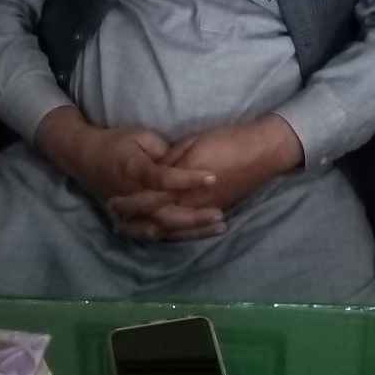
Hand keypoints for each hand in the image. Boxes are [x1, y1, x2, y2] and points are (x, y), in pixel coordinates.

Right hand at [35, 105, 224, 235]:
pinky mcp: (131, 220)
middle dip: (194, 216)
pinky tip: (199, 235)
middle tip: (220, 214)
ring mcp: (130, 212)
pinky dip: (178, 235)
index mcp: (134, 170)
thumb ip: (163, 149)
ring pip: (163, 228)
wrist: (86, 158)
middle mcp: (132, 195)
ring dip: (191, 230)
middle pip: (165, 212)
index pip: (163, 178)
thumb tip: (185, 162)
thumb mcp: (139, 135)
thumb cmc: (116, 143)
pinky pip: (156, 233)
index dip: (188, 179)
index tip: (213, 177)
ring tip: (219, 226)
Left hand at [107, 115, 304, 238]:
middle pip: (158, 217)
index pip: (151, 197)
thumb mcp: (192, 143)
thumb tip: (155, 170)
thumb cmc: (226, 140)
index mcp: (183, 180)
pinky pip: (192, 228)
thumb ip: (171, 160)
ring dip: (152, 230)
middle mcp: (193, 200)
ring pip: (174, 227)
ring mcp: (206, 208)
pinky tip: (164, 233)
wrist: (261, 150)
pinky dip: (175, 233)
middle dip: (137, 222)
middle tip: (116, 224)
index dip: (131, 202)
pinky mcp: (217, 209)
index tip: (113, 203)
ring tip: (132, 231)